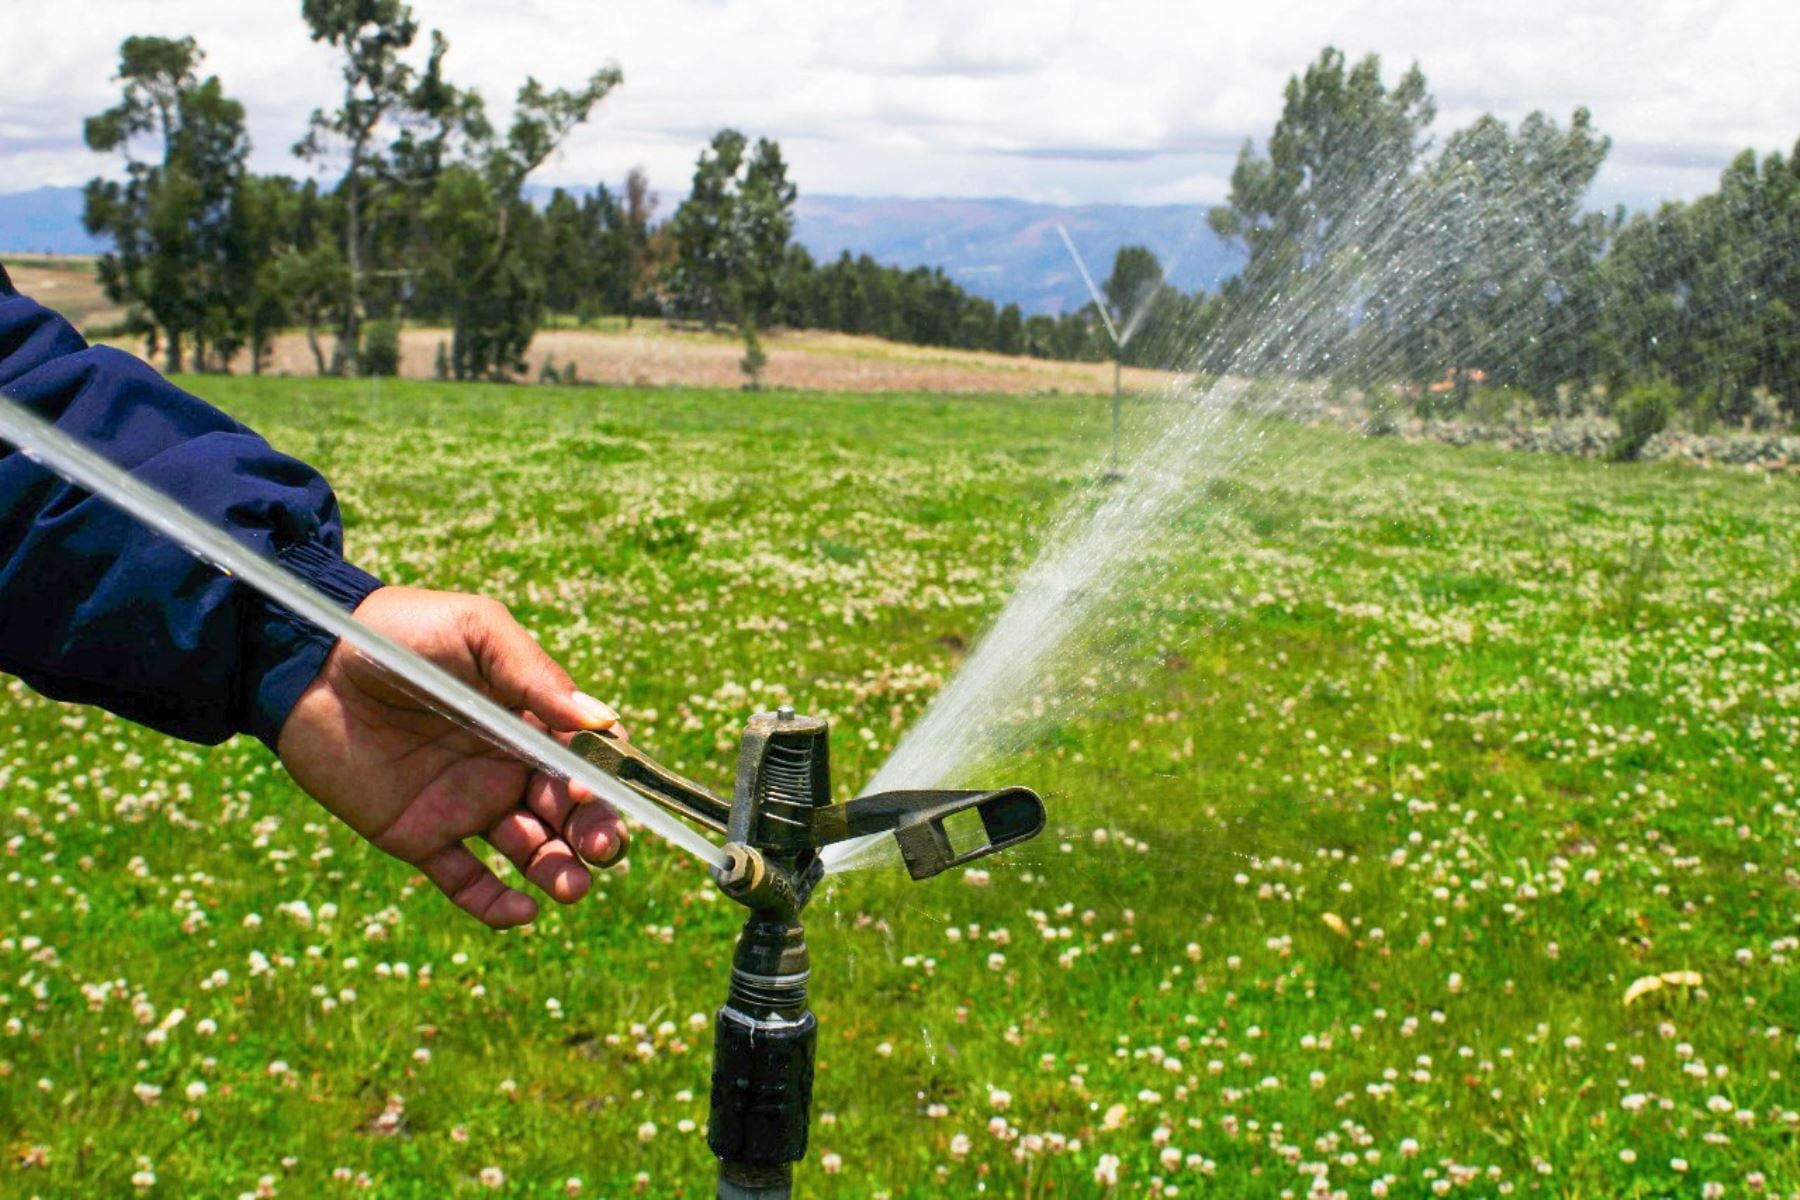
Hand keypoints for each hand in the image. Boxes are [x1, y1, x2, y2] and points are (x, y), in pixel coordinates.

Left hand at [276, 586, 629, 928]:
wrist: (307, 661)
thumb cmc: (398, 631)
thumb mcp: (474, 631)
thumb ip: (533, 674)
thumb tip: (602, 722)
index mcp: (529, 719)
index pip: (586, 759)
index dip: (603, 779)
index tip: (592, 789)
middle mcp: (506, 766)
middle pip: (570, 812)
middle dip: (596, 834)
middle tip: (604, 849)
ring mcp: (465, 803)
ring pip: (530, 850)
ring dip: (559, 872)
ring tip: (570, 886)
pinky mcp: (420, 835)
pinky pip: (465, 881)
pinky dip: (496, 904)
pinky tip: (522, 912)